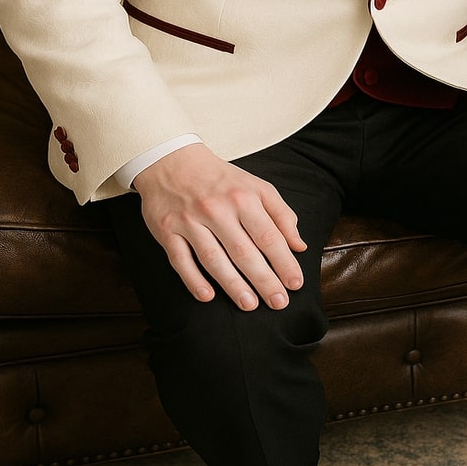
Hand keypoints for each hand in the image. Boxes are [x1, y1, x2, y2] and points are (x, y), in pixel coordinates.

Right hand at [133, 143, 306, 309]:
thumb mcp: (256, 186)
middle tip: (279, 302)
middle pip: (244, 251)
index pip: (268, 235)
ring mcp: (190, 220)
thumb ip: (281, 214)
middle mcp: (217, 209)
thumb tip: (299, 246)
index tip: (295, 283)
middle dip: (263, 280)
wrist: (173, 161)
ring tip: (250, 304)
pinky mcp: (167, 231)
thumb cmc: (222, 179)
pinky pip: (180, 260)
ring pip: (213, 258)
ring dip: (233, 284)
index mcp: (243, 197)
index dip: (284, 262)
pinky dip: (193, 280)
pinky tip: (208, 297)